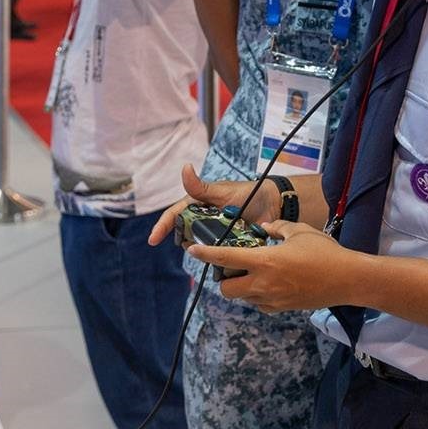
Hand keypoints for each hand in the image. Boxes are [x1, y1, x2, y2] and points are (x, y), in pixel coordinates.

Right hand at [146, 164, 283, 246]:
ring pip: (200, 246)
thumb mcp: (223, 191)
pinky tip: (222, 260)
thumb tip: (184, 168)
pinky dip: (217, 257)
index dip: (162, 227)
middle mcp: (203, 220)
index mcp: (197, 204)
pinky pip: (217, 254)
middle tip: (195, 244)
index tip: (153, 240)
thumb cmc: (248, 193)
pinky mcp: (227, 245)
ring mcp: (215, 233)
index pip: (174, 215)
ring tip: (212, 250)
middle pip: (185, 233)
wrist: (274, 205)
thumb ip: (201, 186)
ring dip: (203, 249)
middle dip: (186, 240)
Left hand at [190, 220, 359, 313]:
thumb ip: (277, 227)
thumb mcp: (299, 231)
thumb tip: (267, 228)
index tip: (193, 250)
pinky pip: (260, 305)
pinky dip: (257, 296)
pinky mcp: (283, 309)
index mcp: (264, 262)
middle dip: (223, 279)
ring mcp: (273, 300)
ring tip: (252, 273)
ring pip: (243, 299)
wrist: (348, 280)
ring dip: (241, 287)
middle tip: (232, 266)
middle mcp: (264, 284)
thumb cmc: (324, 252)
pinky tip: (269, 284)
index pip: (225, 259)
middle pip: (227, 289)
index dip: (205, 254)